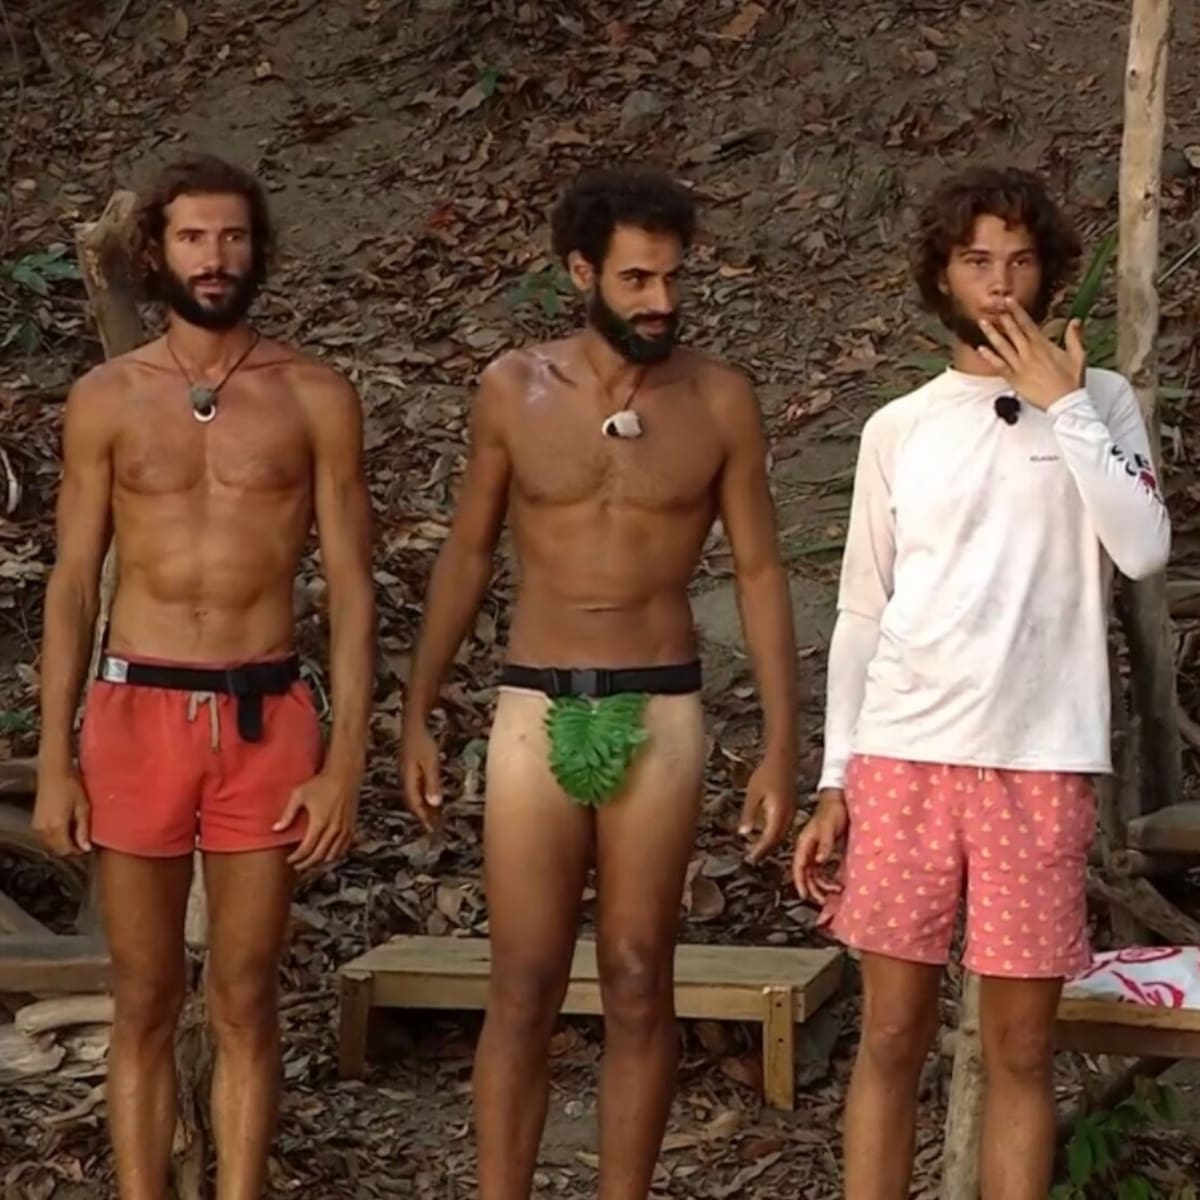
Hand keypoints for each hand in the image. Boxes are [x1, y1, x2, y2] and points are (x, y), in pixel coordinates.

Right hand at [33, 769, 91, 856]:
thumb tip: (86, 849)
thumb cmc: (72, 787)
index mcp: (56, 826)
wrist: (54, 772)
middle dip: (70, 850)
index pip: (65, 850)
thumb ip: (83, 830)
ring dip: (62, 844)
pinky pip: (45, 837)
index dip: (77, 852)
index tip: (88, 848)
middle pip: (56, 849)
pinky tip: (66, 830)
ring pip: (50, 845)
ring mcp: (37, 826)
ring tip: (76, 836)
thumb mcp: (83, 808)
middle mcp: (43, 830)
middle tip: (83, 843)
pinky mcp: (34, 821)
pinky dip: (55, 838)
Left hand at [274, 770, 357, 870]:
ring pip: (332, 855)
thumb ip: (287, 814)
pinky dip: (334, 855)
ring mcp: (344, 830)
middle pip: (319, 856)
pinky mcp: (351, 827)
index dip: (296, 858)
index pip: (306, 850)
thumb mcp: (299, 795)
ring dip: (320, 861)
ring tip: (310, 861)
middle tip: (297, 865)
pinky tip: (327, 854)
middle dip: (306, 863)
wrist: (345, 775)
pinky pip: (344, 849)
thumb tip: (275, 829)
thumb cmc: (321, 783)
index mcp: (319, 823)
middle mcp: (333, 829)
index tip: (289, 860)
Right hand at [399, 721, 442, 833]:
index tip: (432, 829)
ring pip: (415, 795)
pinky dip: (425, 795)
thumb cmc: (423, 740)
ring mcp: (407, 772)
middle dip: (424, 815)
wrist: (414, 721)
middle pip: (414, 802)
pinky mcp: (411, 767)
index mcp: (408, 779)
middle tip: (435, 827)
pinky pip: (417, 786)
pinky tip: (432, 796)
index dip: (424, 818)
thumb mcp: (431, 762)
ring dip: (425, 806)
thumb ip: (432, 783)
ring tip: (435, 816)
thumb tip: (435, 804)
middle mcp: (405, 778)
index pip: (415, 804)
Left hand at [739, 757, 795, 864]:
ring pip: (782, 834)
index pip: (770, 839)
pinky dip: (775, 834)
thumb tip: (743, 834)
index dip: (760, 850)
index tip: (750, 859)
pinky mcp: (791, 808)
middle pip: (777, 840)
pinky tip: (766, 833)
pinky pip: (784, 827)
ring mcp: (791, 812)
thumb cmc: (767, 774)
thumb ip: (748, 815)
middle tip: (752, 859)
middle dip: (765, 851)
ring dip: (770, 844)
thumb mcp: (752, 794)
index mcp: (778, 813)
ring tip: (757, 849)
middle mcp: (788, 816)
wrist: (783, 759)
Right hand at [792, 788, 847, 901]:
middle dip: (813, 888)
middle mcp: (808, 848)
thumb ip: (825, 844)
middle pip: (806, 873)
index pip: (798, 866)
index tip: (803, 895)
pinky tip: (836, 884)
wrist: (839, 801)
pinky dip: (828, 878)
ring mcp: (815, 850)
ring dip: (822, 885)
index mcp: (804, 843)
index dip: (800, 881)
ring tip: (834, 892)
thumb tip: (819, 861)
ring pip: (814, 873)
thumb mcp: (828, 828)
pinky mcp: (824, 851)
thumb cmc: (832, 812)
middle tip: (823, 900)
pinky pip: (823, 870)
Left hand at [977, 296, 1086, 410]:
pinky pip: (999, 366)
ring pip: (1003, 346)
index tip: (1009, 300)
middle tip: (993, 304)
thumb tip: (1075, 320)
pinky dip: (990, 357)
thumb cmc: (1072, 381)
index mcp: (1044, 345)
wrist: (1065, 403)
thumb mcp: (1079, 356)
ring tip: (982, 322)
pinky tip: (981, 349)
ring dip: (992, 333)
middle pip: (1013, 331)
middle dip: (1003, 317)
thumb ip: (1074, 337)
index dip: (1017, 311)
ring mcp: (1020, 366)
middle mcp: (1030, 353)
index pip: (1028, 324)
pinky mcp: (1014, 379)